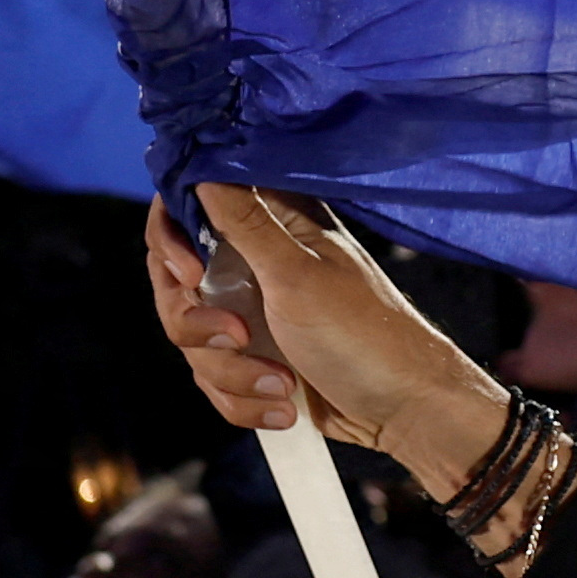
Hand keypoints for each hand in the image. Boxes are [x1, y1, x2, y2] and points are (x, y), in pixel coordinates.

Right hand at [145, 189, 512, 490]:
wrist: (402, 413)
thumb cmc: (364, 337)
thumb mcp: (296, 276)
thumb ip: (243, 223)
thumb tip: (203, 164)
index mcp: (271, 225)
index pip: (189, 208)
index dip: (173, 240)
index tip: (191, 275)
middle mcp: (254, 263)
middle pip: (175, 284)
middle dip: (200, 326)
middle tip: (239, 338)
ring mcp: (251, 313)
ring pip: (191, 341)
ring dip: (233, 374)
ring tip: (282, 385)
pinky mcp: (253, 359)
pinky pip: (213, 380)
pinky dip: (243, 401)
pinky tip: (286, 407)